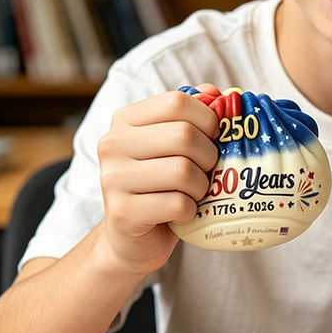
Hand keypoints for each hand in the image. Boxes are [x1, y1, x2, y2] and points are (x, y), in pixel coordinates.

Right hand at [96, 84, 220, 275]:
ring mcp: (113, 178)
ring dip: (201, 187)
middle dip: (208, 157)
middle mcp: (113, 144)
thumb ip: (194, 116)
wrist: (131, 239)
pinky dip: (191, 212)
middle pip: (184, 136)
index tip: (213, 137)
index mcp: (126, 120)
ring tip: (193, 193)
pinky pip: (177, 204)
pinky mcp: (123, 212)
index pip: (177, 102)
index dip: (207, 119)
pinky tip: (182, 213)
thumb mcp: (175, 147)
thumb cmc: (162, 186)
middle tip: (206, 171)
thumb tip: (218, 92)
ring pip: (183, 172)